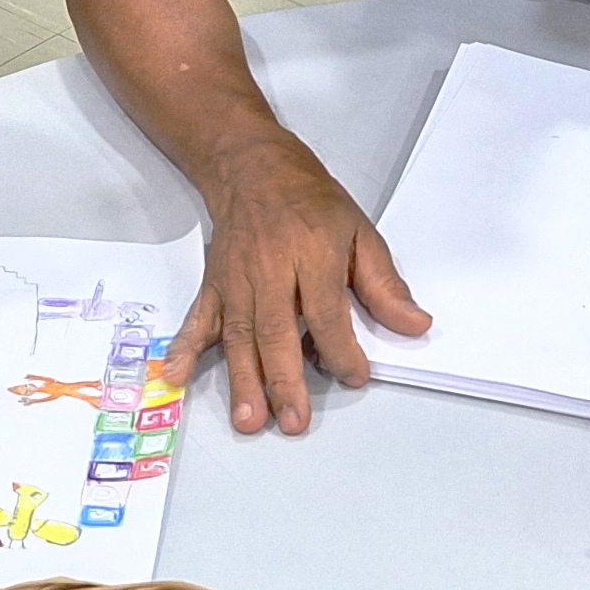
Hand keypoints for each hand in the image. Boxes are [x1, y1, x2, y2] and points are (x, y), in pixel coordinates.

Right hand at [172, 138, 431, 435]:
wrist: (255, 168)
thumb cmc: (311, 203)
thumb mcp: (360, 232)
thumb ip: (384, 284)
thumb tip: (414, 325)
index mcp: (312, 254)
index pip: (325, 311)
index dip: (340, 348)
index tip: (355, 376)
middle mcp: (270, 269)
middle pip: (275, 330)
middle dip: (283, 380)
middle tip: (293, 421)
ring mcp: (236, 280)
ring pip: (238, 335)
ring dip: (242, 380)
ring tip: (249, 420)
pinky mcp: (214, 285)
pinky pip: (198, 319)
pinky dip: (185, 348)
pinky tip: (175, 376)